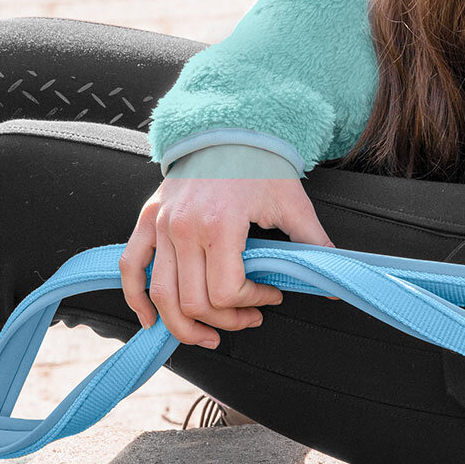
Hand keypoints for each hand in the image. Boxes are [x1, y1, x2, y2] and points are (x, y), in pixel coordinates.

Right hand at [120, 177, 333, 347]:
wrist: (230, 127)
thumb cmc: (261, 163)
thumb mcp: (292, 202)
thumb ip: (312, 242)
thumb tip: (333, 279)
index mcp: (221, 224)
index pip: (226, 291)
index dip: (251, 303)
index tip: (272, 296)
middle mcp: (184, 228)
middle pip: (194, 301)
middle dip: (225, 321)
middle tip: (249, 319)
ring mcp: (161, 225)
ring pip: (161, 294)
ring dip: (183, 325)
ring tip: (208, 336)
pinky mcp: (148, 219)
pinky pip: (131, 267)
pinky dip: (137, 299)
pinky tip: (151, 321)